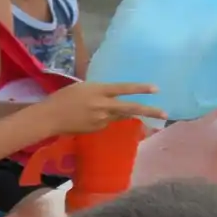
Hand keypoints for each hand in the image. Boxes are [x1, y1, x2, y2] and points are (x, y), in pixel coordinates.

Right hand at [39, 82, 166, 133]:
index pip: (124, 89)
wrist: (50, 117)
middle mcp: (103, 106)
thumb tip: (112, 95)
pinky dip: (104, 118)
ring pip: (119, 115)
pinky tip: (89, 117)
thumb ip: (100, 90)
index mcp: (98, 91)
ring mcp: (102, 120)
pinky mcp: (98, 129)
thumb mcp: (83, 87)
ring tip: (98, 108)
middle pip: (130, 108)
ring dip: (119, 112)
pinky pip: (107, 122)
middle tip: (165, 114)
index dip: (140, 88)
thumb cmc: (63, 97)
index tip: (156, 89)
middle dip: (149, 111)